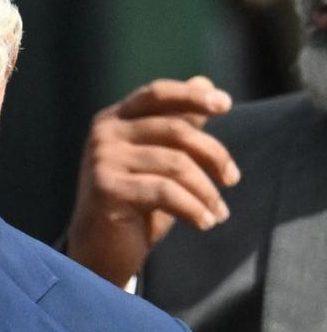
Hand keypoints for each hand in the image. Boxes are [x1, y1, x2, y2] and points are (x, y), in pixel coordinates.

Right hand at [65, 76, 239, 286]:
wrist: (98, 250)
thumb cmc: (133, 203)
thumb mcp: (158, 160)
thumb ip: (177, 123)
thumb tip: (204, 81)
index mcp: (114, 120)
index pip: (157, 94)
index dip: (191, 96)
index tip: (225, 104)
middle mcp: (104, 134)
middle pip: (175, 129)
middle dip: (213, 154)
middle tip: (232, 179)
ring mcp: (102, 160)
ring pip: (176, 164)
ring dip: (207, 191)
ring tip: (219, 212)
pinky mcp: (107, 188)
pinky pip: (166, 191)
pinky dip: (193, 209)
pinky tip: (205, 223)